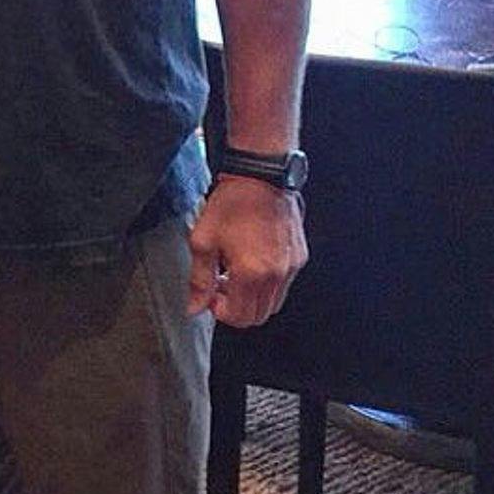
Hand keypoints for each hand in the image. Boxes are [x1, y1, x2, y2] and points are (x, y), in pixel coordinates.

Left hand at [187, 176, 307, 327]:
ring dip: (252, 298)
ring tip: (234, 272)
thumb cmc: (232, 203)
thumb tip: (195, 307)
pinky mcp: (299, 257)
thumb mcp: (203, 239)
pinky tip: (251, 261)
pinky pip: (284, 285)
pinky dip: (267, 284)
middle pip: (257, 317)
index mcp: (251, 273)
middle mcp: (276, 275)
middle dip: (236, 308)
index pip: (238, 316)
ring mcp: (290, 267)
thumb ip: (199, 279)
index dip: (219, 310)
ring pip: (272, 304)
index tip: (210, 293)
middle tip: (220, 285)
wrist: (260, 176)